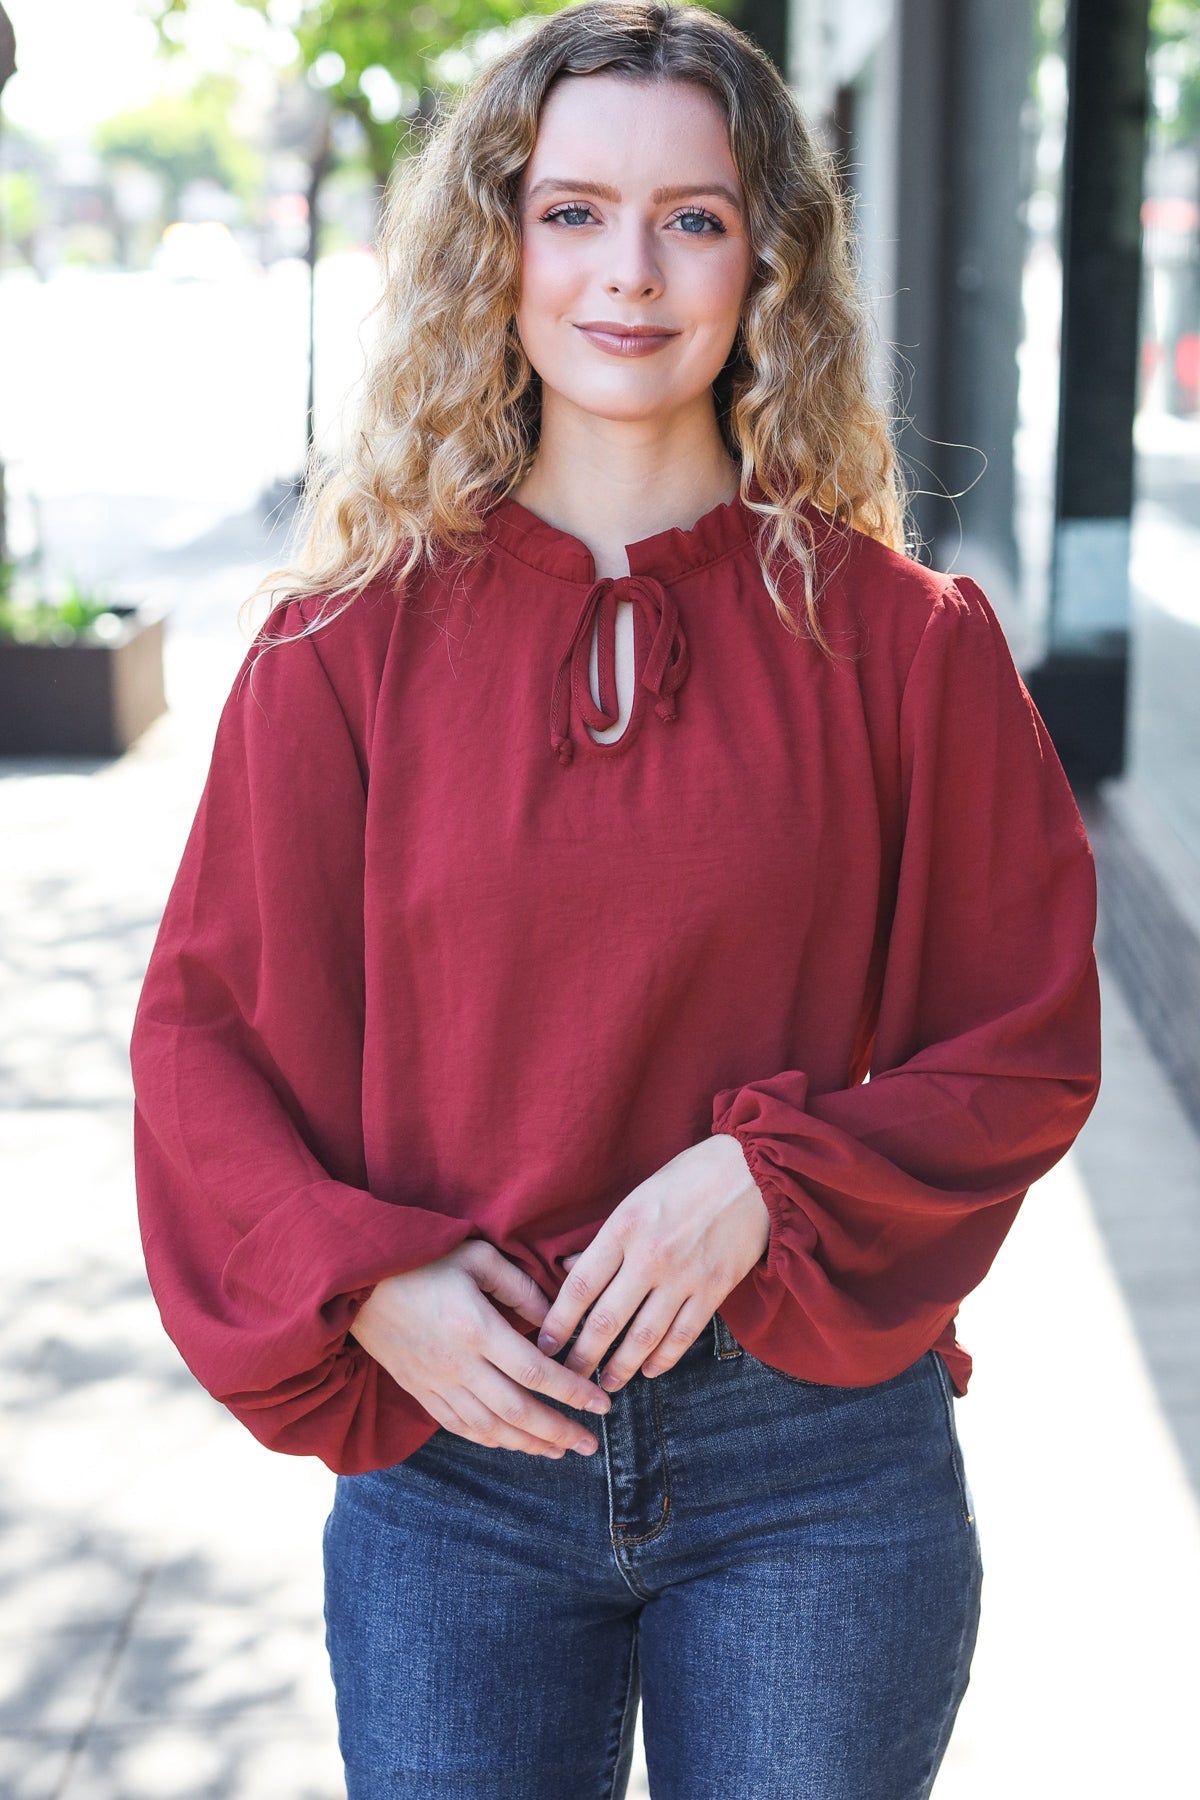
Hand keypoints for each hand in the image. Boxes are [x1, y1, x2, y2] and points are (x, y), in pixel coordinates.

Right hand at [348, 1238, 611, 1458]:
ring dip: (528, 1444)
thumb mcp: (476, 1255)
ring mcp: (435, 1382)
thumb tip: (552, 1322)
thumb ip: (519, 1286)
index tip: (601, 1406)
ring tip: (560, 1450)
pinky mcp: (419, 1390)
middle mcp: (457, 1364)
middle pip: (517, 1411)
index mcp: (476, 1327)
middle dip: (558, 1431)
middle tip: (590, 1445)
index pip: (535, 1371)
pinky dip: (490, 1440)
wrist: (355, 1280)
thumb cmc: (421, 1257)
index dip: (571, 1393)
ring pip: (489, 1428)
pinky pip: (459, 1426)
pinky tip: (512, 1444)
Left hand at [538, 1133, 769, 1390]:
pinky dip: (663, 1358)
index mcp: (624, 1228)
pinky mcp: (715, 1288)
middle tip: (568, 1377)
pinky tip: (649, 1371)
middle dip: (582, 1356)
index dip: (558, 1322)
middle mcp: (650, 1256)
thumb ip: (604, 1239)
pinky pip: (683, 1334)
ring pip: (643, 1336)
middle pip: (606, 1320)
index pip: (580, 1286)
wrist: (751, 1172)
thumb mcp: (636, 1198)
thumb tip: (567, 1270)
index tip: (545, 1345)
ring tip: (605, 1384)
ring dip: (620, 1367)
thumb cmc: (687, 1178)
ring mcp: (684, 1276)